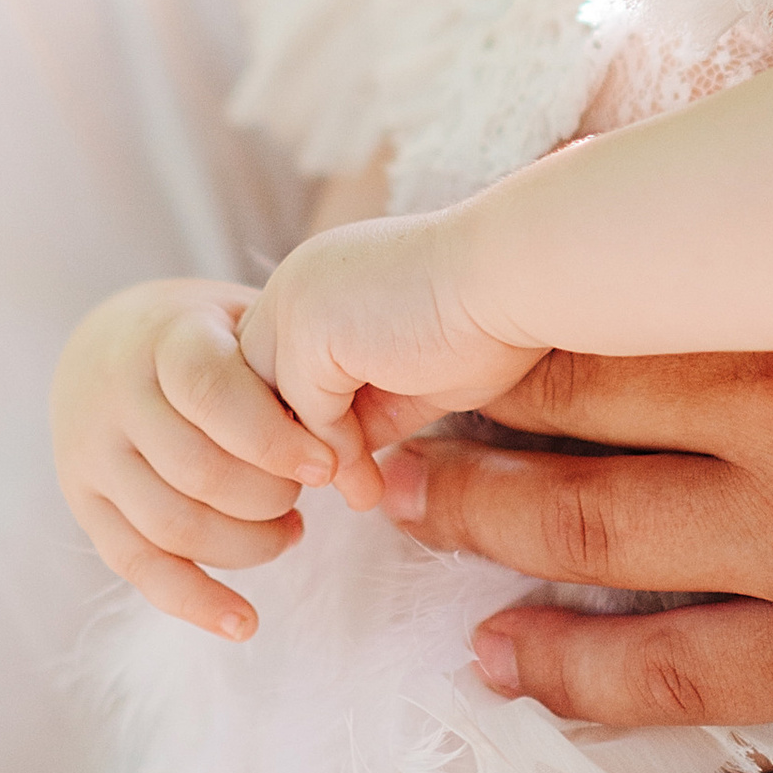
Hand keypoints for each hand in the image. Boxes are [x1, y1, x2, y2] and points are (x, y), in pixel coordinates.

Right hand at [50, 276, 332, 639]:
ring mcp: (90, 455)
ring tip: (292, 529)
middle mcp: (113, 396)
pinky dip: (194, 601)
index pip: (210, 392)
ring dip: (246, 545)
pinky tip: (245, 624)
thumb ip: (291, 369)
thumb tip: (353, 456)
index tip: (330, 466)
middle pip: (197, 469)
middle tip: (311, 491)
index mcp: (161, 337)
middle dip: (269, 496)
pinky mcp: (85, 504)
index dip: (273, 437)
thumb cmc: (206, 334)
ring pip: (171, 525)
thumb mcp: (244, 321)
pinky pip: (136, 566)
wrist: (107, 341)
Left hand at [240, 213, 541, 493]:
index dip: (301, 424)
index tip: (340, 475)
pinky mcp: (310, 329)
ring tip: (351, 496)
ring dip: (302, 459)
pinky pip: (304, 413)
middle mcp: (297, 281)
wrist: (519, 276)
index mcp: (322, 280)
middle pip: (253, 383)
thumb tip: (333, 467)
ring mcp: (296, 301)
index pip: (276, 365)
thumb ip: (363, 411)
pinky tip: (366, 483)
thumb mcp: (410, 378)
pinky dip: (333, 454)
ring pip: (265, 404)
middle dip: (285, 446)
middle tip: (326, 496)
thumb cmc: (488, 319)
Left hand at [365, 144, 772, 722]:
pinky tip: (497, 666)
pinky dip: (568, 679)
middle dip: (432, 399)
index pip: (596, 243)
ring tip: (393, 509)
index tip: (396, 257)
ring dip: (466, 529)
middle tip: (351, 395)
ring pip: (581, 541)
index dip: (471, 258)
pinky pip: (680, 684)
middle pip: (552, 396)